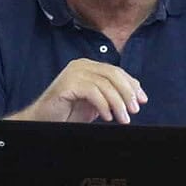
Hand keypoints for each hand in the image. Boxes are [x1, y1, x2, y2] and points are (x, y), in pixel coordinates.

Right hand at [20, 59, 146, 123]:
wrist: (43, 120)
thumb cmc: (68, 112)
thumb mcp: (96, 102)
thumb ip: (111, 95)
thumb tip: (136, 95)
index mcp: (89, 66)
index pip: (116, 71)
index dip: (132, 85)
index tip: (142, 100)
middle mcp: (82, 65)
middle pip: (113, 74)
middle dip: (127, 93)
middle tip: (134, 110)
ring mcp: (74, 72)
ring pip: (105, 84)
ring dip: (118, 103)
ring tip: (123, 119)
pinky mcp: (67, 83)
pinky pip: (93, 91)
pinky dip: (103, 105)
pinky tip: (107, 117)